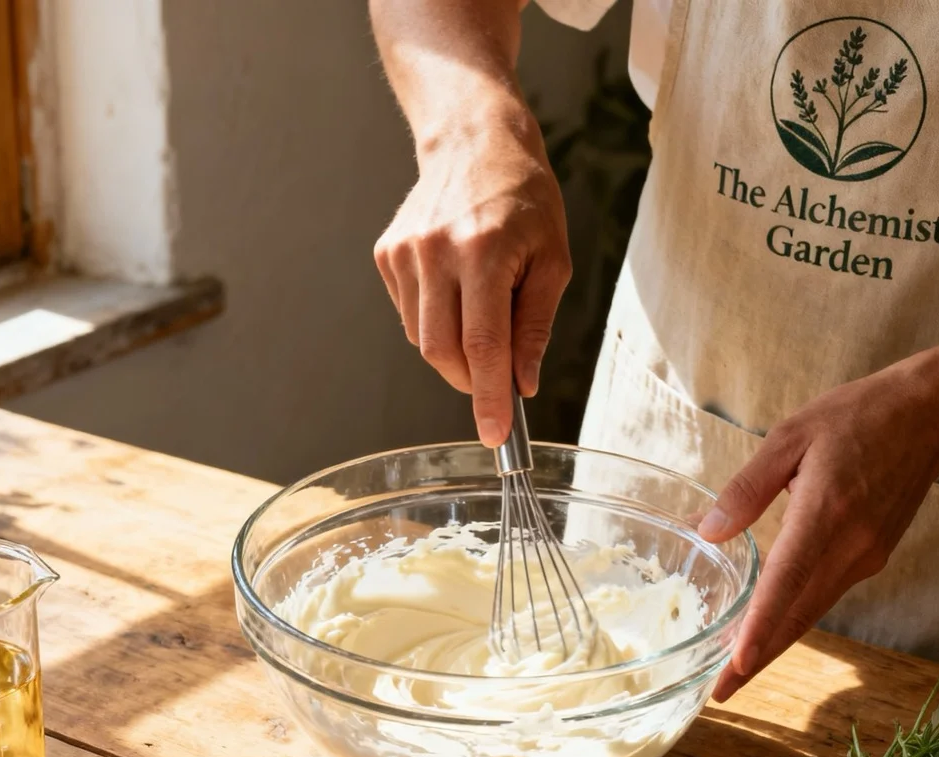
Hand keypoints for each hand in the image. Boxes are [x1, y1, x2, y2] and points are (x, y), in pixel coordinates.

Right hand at [373, 113, 570, 445]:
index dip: (487, 397)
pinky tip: (454, 287)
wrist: (474, 140)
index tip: (494, 435)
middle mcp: (436, 252)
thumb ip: (534, 327)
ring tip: (480, 306)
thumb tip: (522, 384)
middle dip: (470, 379)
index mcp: (483, 251)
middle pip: (442, 352)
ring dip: (454, 348)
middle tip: (495, 378)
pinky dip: (435, 322)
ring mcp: (405, 253)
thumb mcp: (552, 260)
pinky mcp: (387, 255)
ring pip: (422, 340)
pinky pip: (409, 317)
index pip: (482, 345)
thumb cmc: (524, 200)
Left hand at [698, 343, 938, 701]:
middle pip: (798, 616)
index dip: (761, 627)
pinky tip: (765, 629)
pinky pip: (824, 596)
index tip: (735, 663)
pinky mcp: (870, 557)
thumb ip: (747, 488)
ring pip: (812, 612)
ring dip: (774, 644)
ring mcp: (865, 556)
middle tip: (718, 692)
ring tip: (733, 672)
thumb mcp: (789, 437)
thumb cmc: (857, 417)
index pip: (787, 581)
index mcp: (825, 513)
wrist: (931, 415)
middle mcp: (850, 546)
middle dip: (757, 658)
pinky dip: (793, 619)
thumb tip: (709, 531)